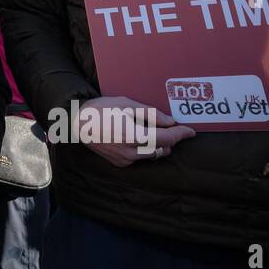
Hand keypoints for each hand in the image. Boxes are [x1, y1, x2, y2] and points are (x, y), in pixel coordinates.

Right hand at [77, 96, 195, 167]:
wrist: (78, 122)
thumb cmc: (102, 109)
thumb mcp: (127, 104)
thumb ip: (151, 114)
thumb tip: (171, 122)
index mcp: (135, 136)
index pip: (167, 138)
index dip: (181, 134)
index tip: (190, 131)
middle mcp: (132, 152)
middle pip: (162, 149)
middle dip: (169, 139)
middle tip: (169, 127)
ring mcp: (125, 160)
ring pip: (152, 155)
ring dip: (157, 145)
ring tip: (152, 131)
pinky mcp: (120, 163)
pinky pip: (139, 158)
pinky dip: (144, 149)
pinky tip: (136, 137)